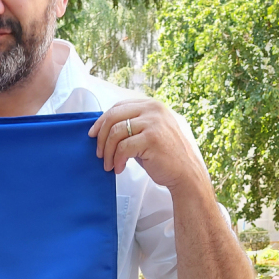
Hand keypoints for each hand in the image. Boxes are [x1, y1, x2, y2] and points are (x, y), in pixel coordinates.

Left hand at [89, 99, 208, 193]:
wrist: (184, 172)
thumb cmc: (163, 156)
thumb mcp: (147, 134)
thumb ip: (130, 127)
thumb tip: (102, 130)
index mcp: (151, 105)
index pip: (118, 107)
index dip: (102, 121)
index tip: (93, 135)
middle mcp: (153, 110)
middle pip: (113, 117)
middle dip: (101, 137)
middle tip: (99, 154)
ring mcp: (153, 123)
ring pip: (115, 133)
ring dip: (108, 152)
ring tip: (109, 165)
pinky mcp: (152, 139)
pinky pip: (123, 148)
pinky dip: (117, 160)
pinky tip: (119, 168)